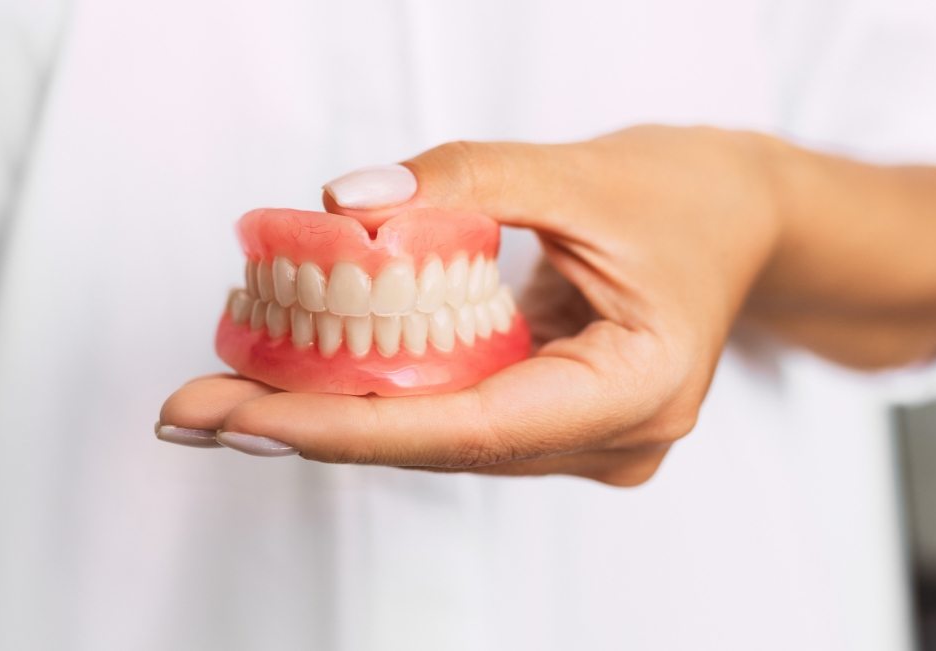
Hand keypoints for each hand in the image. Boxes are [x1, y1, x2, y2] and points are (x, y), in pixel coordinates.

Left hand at [160, 126, 782, 484]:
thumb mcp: (582, 171)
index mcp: (636, 391)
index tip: (242, 418)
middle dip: (310, 425)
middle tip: (191, 409)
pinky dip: (378, 393)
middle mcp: (607, 438)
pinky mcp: (554, 418)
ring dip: (333, 411)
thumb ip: (466, 181)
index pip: (471, 428)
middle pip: (438, 445)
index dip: (348, 426)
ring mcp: (582, 438)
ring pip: (437, 438)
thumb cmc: (689, 196)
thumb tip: (344, 205)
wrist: (744, 220)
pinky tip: (302, 375)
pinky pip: (453, 414)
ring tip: (223, 390)